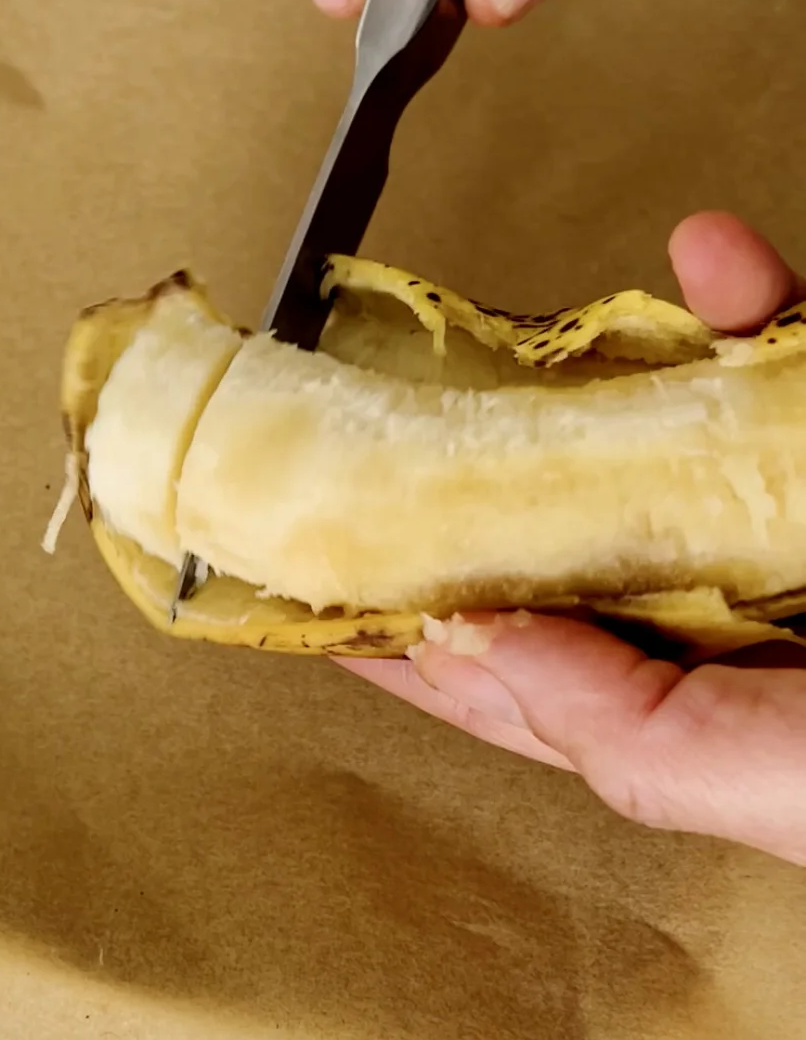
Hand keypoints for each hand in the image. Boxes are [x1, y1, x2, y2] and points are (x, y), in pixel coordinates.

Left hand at [338, 212, 805, 866]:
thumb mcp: (793, 783)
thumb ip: (643, 736)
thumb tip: (476, 649)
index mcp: (698, 713)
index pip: (510, 677)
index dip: (396, 634)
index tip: (284, 577)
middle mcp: (726, 615)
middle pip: (560, 541)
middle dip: (464, 481)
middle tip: (351, 418)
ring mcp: (781, 520)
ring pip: (653, 440)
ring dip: (579, 377)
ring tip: (485, 341)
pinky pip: (787, 359)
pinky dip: (752, 303)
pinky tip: (724, 257)